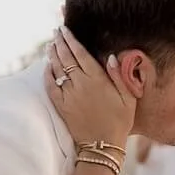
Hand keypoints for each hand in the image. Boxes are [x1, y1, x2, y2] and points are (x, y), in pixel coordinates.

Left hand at [47, 28, 133, 148]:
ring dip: (52, 55)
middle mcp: (80, 84)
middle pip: (66, 58)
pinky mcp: (62, 106)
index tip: (65, 30)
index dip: (71, 40)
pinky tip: (47, 67)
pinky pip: (50, 87)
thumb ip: (119, 76)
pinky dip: (48, 75)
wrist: (102, 145)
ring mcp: (69, 95)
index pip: (80, 53)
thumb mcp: (128, 98)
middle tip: (55, 32)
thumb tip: (110, 57)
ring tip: (51, 44)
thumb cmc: (119, 121)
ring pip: (57, 69)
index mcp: (97, 79)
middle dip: (60, 43)